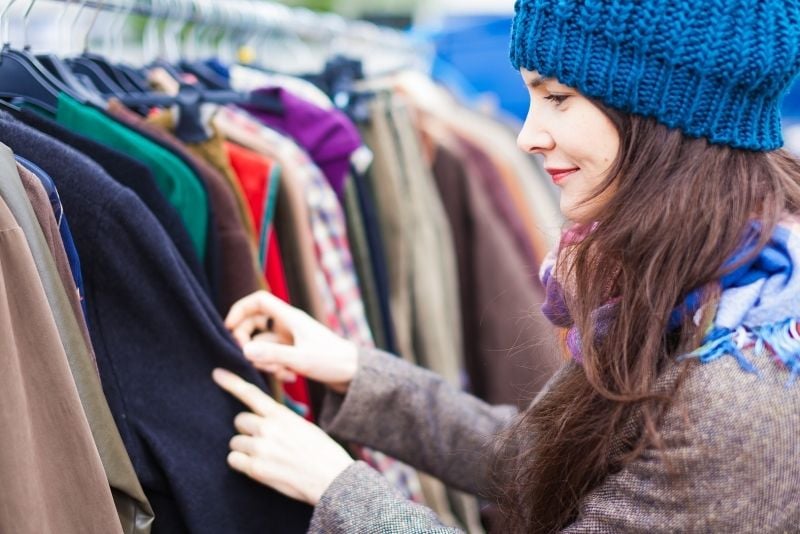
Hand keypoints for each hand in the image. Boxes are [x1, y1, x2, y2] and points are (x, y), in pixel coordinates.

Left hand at [212, 368, 353, 504]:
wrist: (332, 478)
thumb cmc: (322, 453)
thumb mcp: (303, 426)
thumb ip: (281, 421)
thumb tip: (264, 421)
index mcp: (281, 415)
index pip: (251, 394)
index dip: (231, 382)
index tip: (216, 374)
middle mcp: (268, 428)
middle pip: (239, 421)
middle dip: (247, 430)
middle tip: (263, 441)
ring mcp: (260, 448)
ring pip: (235, 442)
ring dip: (245, 449)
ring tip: (265, 457)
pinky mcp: (255, 468)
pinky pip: (233, 460)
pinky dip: (241, 464)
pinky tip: (257, 467)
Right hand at [225, 291, 356, 393]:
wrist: (355, 374)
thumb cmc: (332, 362)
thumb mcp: (300, 360)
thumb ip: (272, 355)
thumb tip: (243, 350)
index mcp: (290, 318)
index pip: (258, 301)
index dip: (240, 310)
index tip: (227, 328)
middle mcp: (289, 325)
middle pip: (255, 323)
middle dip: (247, 342)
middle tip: (248, 359)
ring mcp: (291, 339)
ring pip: (263, 343)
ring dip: (265, 360)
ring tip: (281, 372)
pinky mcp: (294, 352)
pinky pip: (275, 356)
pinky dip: (277, 367)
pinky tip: (290, 377)